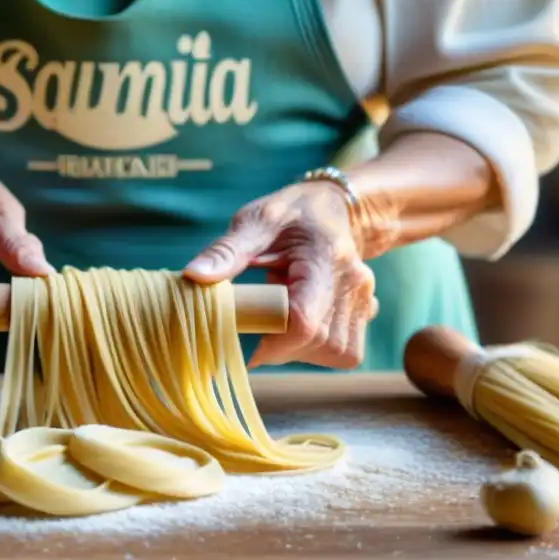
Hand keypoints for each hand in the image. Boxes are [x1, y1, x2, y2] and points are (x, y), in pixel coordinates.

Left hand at [183, 182, 378, 368]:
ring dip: (300, 350)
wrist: (335, 207)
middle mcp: (353, 283)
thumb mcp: (256, 220)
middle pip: (318, 341)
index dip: (270, 341)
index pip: (302, 320)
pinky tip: (301, 325)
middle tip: (257, 325)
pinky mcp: (366, 313)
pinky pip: (345, 351)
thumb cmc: (292, 212)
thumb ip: (227, 250)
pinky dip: (319, 349)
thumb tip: (193, 277)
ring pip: (334, 352)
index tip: (244, 338)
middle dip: (279, 345)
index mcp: (325, 258)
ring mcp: (365, 299)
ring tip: (281, 321)